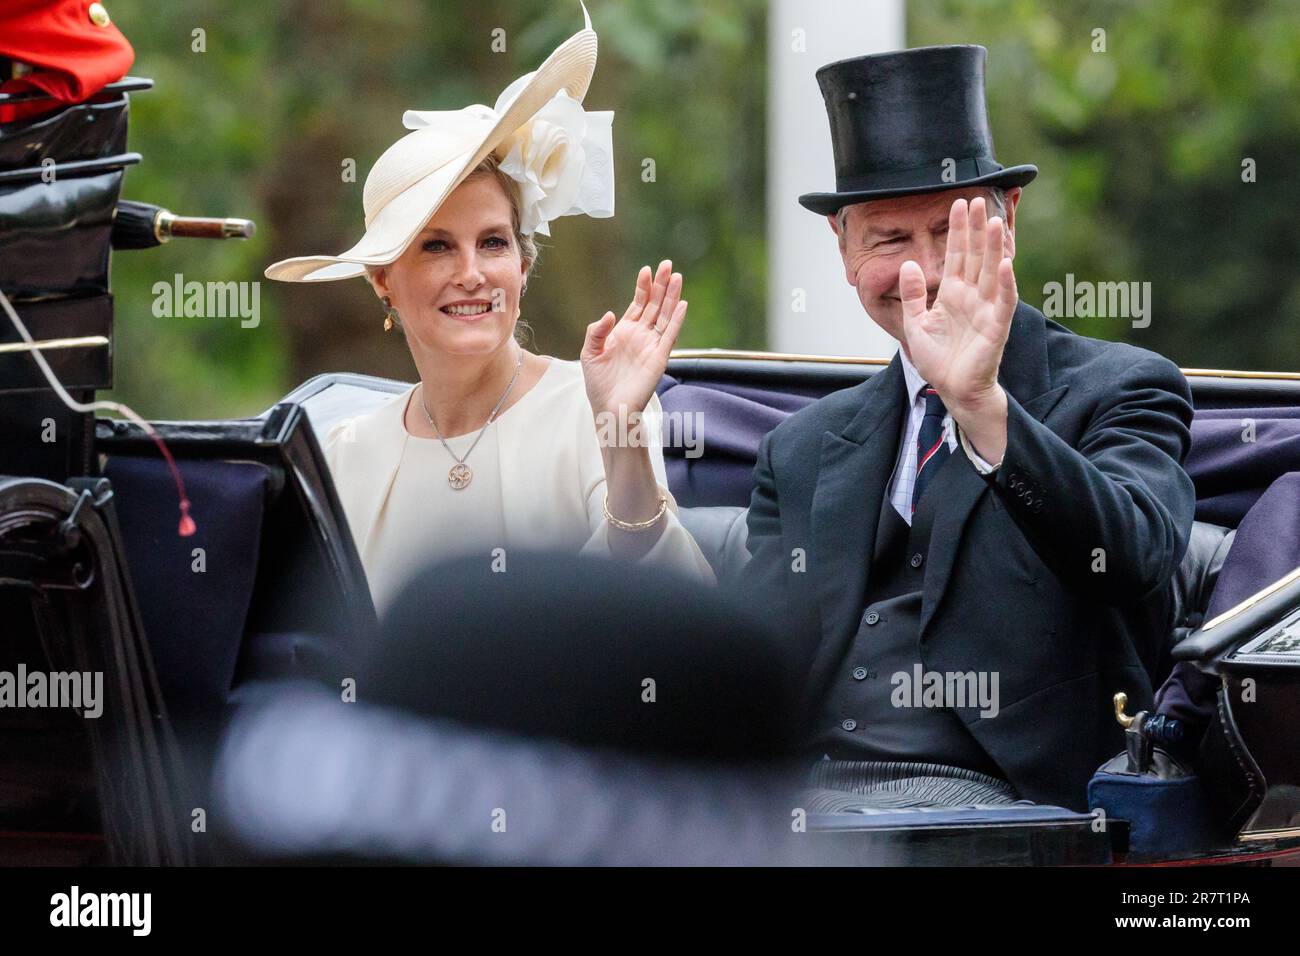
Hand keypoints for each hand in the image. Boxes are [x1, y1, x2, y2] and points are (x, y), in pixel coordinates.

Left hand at [581, 259, 686, 419]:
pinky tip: (682, 304)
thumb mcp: (589, 352)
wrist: (609, 407)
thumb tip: (610, 313)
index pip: (638, 303)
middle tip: (668, 264)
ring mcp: (652, 345)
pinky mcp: (659, 358)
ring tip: (678, 277)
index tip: (646, 270)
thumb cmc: (598, 383)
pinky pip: (670, 335)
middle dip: (661, 284)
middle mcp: (641, 335)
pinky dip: (676, 320)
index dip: (643, 286)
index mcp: (625, 331)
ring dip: (672, 297)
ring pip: (665, 315)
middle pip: (655, 304)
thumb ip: (596, 331)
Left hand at [899, 196, 1016, 409]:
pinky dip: (1005, 284)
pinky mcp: (996, 327)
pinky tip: (1005, 263)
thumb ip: (913, 295)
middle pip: (975, 256)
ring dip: (994, 248)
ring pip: (991, 272)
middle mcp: (972, 297)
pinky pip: (1003, 301)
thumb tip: (908, 264)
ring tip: (994, 221)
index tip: (958, 203)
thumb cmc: (938, 360)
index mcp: (952, 294)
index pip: (956, 255)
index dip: (957, 230)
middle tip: (978, 199)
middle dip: (976, 229)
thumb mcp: (916, 324)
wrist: (952, 389)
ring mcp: (986, 309)